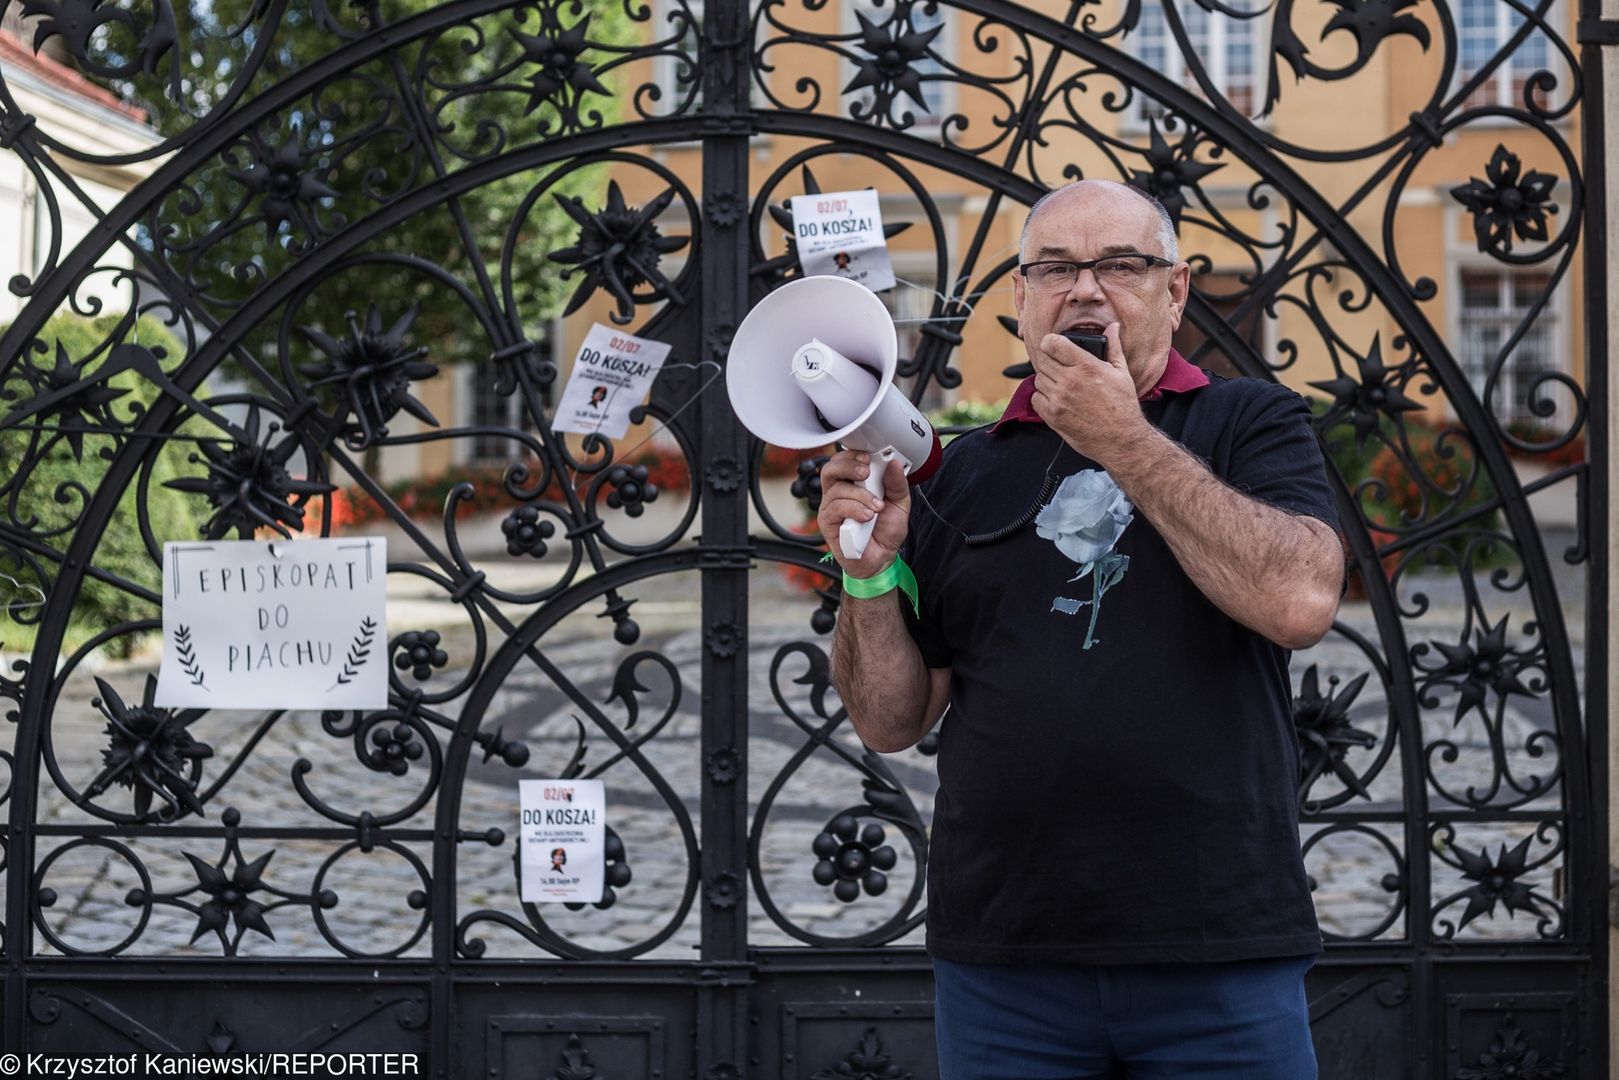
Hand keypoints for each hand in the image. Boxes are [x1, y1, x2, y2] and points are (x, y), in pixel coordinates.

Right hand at [817, 451, 910, 577]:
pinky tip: (867, 517)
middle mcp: (838, 494)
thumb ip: (897, 484)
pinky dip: (854, 509)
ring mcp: (831, 508)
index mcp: (853, 484)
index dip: (852, 455)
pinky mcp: (827, 524)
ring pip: (837, 490)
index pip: (843, 461)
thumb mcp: (899, 504)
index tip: (868, 458)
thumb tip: (894, 464)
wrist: (882, 559)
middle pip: (830, 469)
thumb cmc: (884, 531)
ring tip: (876, 507)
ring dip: (860, 496)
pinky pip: (835, 509)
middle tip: (866, 473)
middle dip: (849, 466)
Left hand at [1030, 322, 1147, 464]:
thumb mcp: (1122, 372)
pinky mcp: (1053, 416)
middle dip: (1049, 361)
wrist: (1121, 439)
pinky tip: (1056, 399)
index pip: (1053, 343)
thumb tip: (1113, 327)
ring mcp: (1059, 399)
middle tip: (1060, 366)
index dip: (1050, 341)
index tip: (1053, 344)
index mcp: (1086, 366)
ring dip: (1047, 380)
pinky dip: (1042, 397)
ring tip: (1062, 384)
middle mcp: (1069, 381)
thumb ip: (1113, 347)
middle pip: (1043, 360)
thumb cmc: (1123, 406)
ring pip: (1039, 379)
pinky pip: (1035, 399)